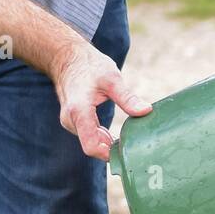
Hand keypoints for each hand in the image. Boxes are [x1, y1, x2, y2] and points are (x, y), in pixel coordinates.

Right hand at [53, 42, 150, 159]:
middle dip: (111, 149)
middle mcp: (71, 120)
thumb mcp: (112, 79)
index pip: (91, 146)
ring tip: (125, 138)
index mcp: (79, 111)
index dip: (108, 154)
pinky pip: (88, 136)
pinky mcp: (73, 122)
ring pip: (91, 142)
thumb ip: (127, 98)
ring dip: (107, 143)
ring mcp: (70, 122)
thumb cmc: (89, 66)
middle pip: (92, 146)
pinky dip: (101, 137)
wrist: (68, 58)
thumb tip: (146, 111)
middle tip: (132, 145)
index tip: (126, 152)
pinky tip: (113, 134)